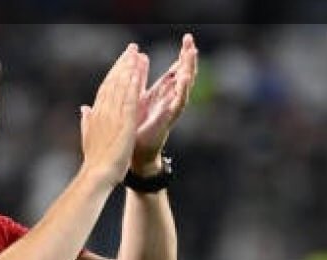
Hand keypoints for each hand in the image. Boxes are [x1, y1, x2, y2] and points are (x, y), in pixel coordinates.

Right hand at [79, 43, 144, 184]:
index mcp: (96, 114)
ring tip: (137, 54)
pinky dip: (133, 84)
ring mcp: (113, 116)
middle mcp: (103, 111)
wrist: (97, 174)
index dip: (114, 73)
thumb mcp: (89, 136)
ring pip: (121, 86)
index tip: (122, 61)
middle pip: (113, 82)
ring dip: (129, 68)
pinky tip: (138, 72)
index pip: (106, 88)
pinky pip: (129, 98)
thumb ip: (87, 120)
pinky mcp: (123, 122)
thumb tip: (83, 108)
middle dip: (123, 64)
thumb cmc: (94, 161)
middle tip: (131, 49)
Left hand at [131, 34, 197, 174]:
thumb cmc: (136, 127)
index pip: (175, 70)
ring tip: (191, 54)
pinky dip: (181, 91)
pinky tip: (183, 80)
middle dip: (188, 58)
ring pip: (184, 86)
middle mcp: (170, 100)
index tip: (188, 39)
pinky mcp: (168, 120)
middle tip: (191, 41)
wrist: (134, 153)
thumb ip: (140, 79)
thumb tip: (140, 59)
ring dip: (188, 70)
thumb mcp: (137, 97)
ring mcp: (171, 109)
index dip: (182, 56)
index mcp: (162, 94)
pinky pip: (177, 103)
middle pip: (183, 74)